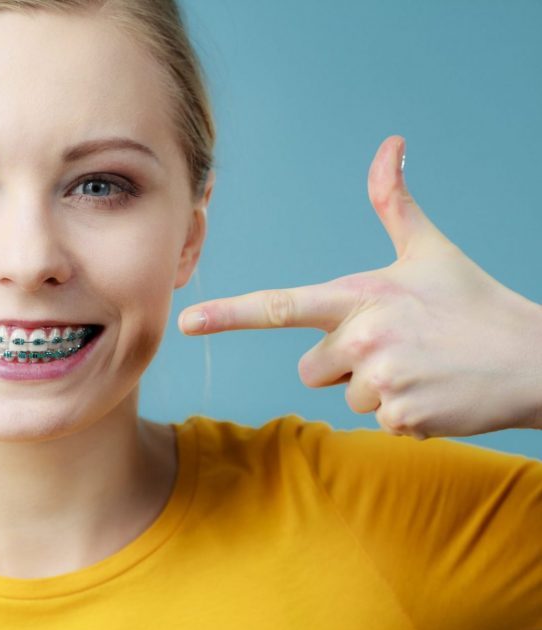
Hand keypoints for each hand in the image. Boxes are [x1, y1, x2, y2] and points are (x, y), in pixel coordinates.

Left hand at [178, 136, 541, 438]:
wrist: (533, 359)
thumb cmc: (473, 303)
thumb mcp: (430, 250)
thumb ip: (394, 204)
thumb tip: (390, 145)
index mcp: (359, 296)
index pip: (280, 305)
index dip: (230, 314)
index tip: (187, 321)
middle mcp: (363, 336)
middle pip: (311, 368)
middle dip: (344, 364)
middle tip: (397, 347)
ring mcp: (382, 379)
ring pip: (346, 396)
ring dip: (377, 389)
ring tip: (421, 367)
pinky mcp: (401, 418)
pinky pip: (378, 421)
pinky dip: (404, 414)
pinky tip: (435, 391)